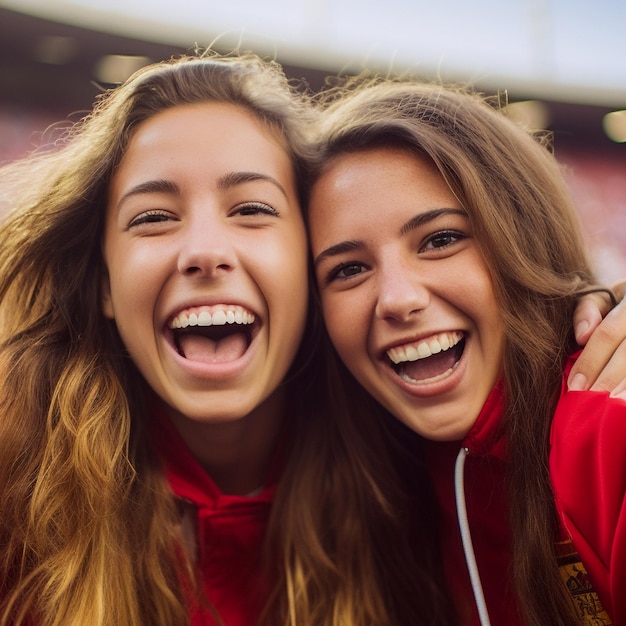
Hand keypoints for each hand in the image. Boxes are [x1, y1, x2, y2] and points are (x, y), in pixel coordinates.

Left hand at [569, 280, 625, 398]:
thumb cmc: (620, 301)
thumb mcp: (606, 295)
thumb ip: (589, 309)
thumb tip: (582, 336)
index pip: (607, 334)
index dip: (590, 362)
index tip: (574, 386)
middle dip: (607, 381)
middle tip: (589, 406)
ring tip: (612, 411)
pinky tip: (625, 408)